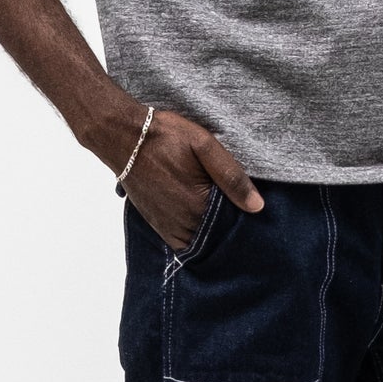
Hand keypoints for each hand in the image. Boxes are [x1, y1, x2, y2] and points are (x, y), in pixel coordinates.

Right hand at [121, 109, 262, 250]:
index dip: (245, 220)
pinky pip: (183, 244)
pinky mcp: (158, 226)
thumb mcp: (205, 146)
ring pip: (202, 242)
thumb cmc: (166, 137)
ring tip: (221, 214)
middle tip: (237, 209)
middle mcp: (184, 223)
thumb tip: (257, 207)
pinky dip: (195, 237)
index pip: (235, 226)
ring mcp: (169, 227)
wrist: (125, 139)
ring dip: (213, 234)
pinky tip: (202, 222)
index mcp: (200, 206)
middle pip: (219, 237)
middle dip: (230, 228)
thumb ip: (232, 177)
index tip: (254, 213)